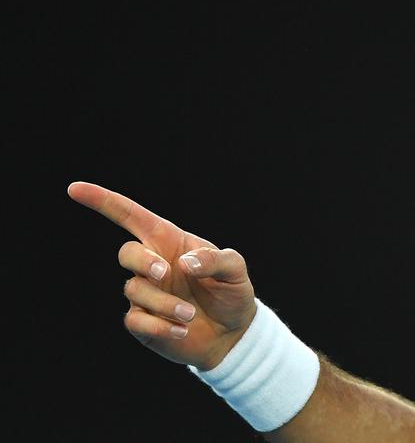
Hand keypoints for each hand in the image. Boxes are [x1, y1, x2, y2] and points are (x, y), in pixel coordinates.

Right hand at [68, 181, 257, 370]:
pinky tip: (182, 330)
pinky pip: (136, 320)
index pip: (131, 216)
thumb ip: (215, 259)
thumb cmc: (231, 293)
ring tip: (190, 315)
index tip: (74, 189)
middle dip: (143, 261)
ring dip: (164, 302)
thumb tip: (183, 262)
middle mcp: (152, 264)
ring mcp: (145, 293)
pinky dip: (160, 325)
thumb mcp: (234, 270)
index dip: (103, 201)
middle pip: (127, 253)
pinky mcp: (142, 322)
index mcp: (169, 242)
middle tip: (165, 272)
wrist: (233, 332)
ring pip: (135, 290)